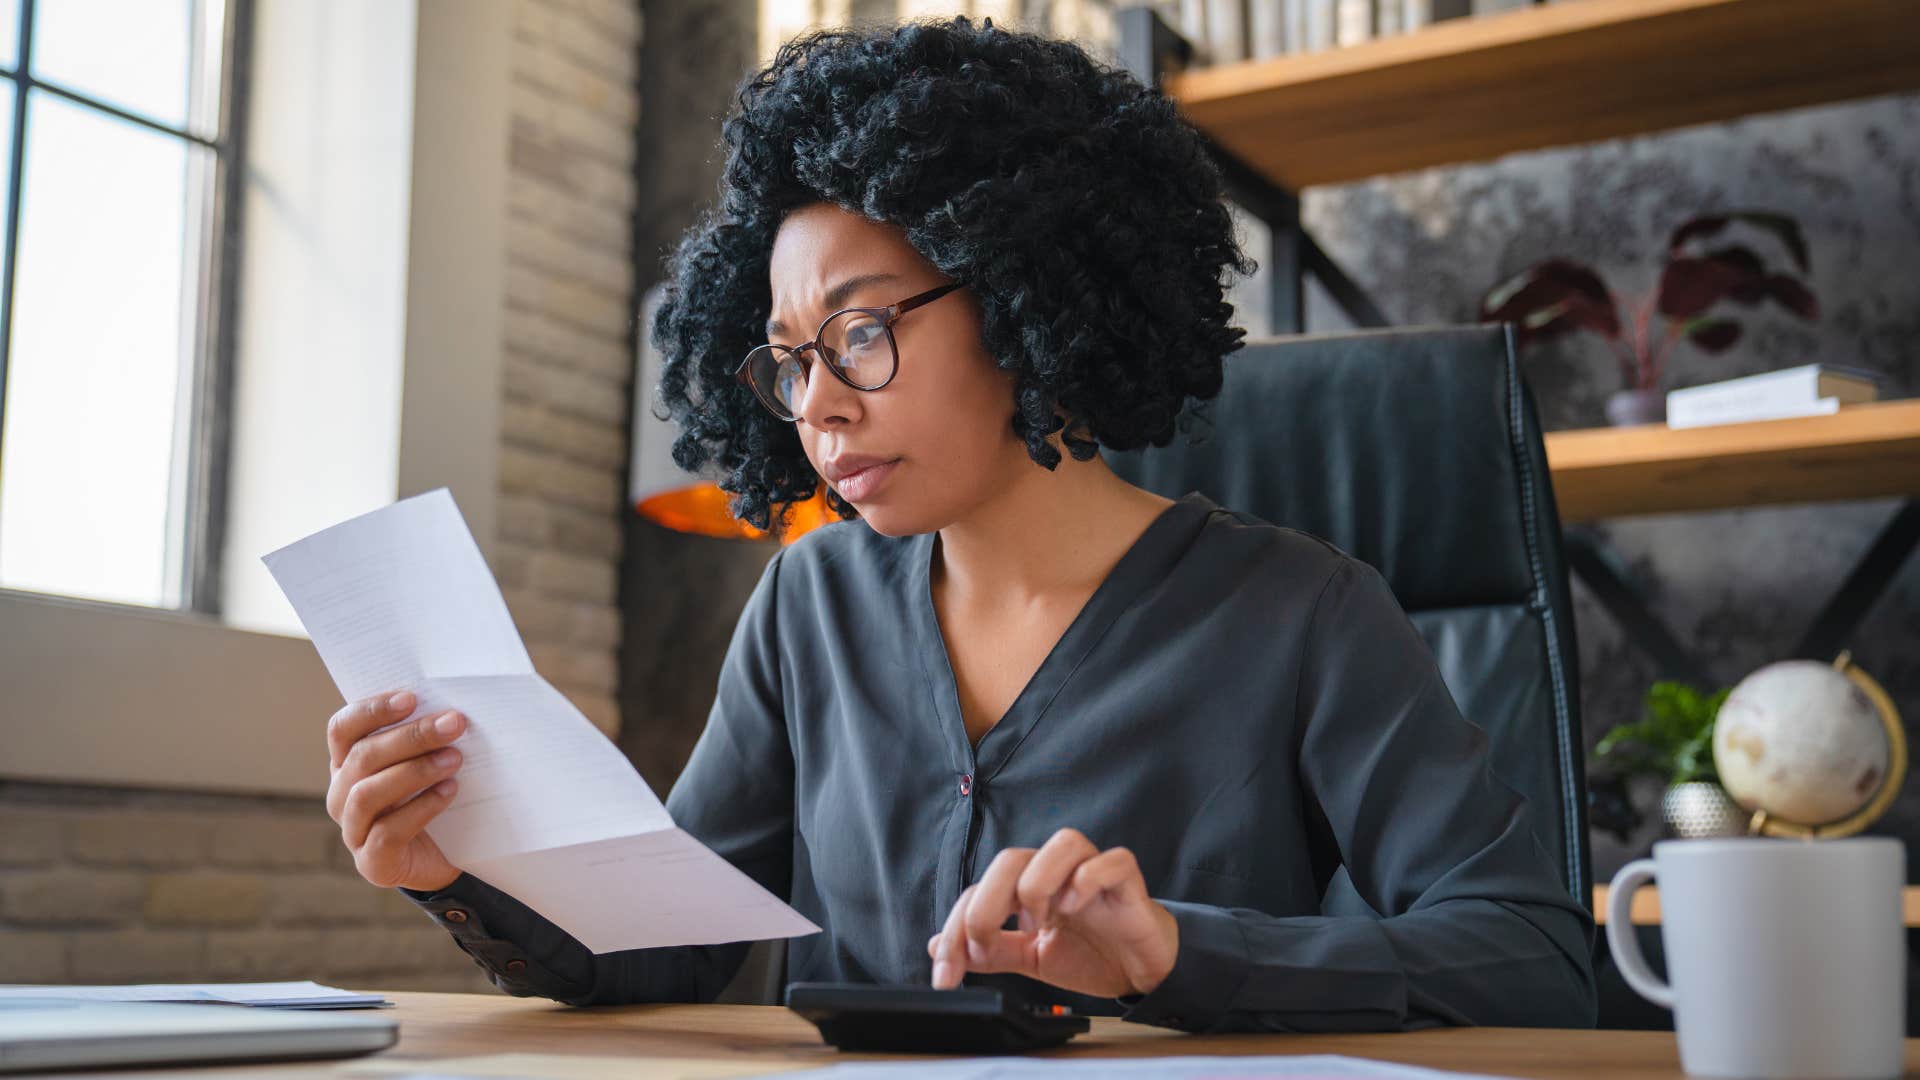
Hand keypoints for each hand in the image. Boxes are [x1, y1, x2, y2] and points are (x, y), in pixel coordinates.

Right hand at [324, 690, 466, 892]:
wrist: (452, 857)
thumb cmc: (438, 796)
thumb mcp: (429, 761)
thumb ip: (427, 736)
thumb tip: (450, 707)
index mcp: (348, 764)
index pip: (342, 729)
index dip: (372, 710)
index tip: (412, 698)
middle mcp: (341, 795)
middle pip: (363, 757)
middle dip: (410, 736)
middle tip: (454, 723)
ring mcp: (353, 831)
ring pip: (368, 794)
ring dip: (414, 771)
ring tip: (454, 758)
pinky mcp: (372, 863)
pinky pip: (387, 832)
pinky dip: (421, 808)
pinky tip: (449, 791)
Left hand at [927, 828, 1177, 998]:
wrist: (1143, 971)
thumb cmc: (1091, 954)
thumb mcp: (1032, 959)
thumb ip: (992, 951)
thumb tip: (938, 948)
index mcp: (1029, 887)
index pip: (980, 890)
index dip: (956, 928)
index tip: (947, 974)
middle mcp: (1057, 873)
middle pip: (1012, 859)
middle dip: (987, 903)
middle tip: (984, 943)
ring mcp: (1093, 872)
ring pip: (1063, 843)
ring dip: (1038, 883)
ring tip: (1037, 923)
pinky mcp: (1127, 881)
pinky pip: (1111, 860)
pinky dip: (1090, 878)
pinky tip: (1076, 907)